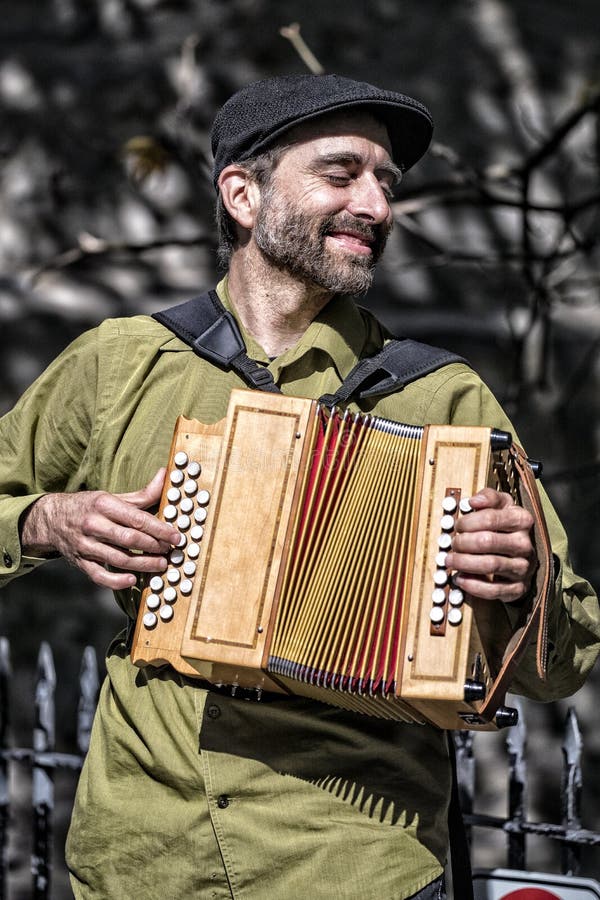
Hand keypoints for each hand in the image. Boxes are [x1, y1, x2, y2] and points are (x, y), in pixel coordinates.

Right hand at [20, 469, 181, 589]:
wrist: (52, 519)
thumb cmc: (90, 507)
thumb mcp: (113, 497)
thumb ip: (142, 494)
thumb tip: (165, 476)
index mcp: (103, 504)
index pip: (137, 518)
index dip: (160, 529)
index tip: (176, 536)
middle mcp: (93, 524)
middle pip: (129, 539)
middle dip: (154, 547)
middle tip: (170, 550)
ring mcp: (85, 545)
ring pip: (118, 559)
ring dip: (143, 564)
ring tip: (161, 564)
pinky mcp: (80, 562)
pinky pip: (99, 576)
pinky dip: (116, 581)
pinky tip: (133, 580)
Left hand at [444, 487, 535, 603]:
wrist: (524, 555)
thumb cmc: (506, 527)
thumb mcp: (502, 506)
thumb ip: (489, 497)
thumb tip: (473, 501)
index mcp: (522, 520)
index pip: (491, 518)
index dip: (468, 522)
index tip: (458, 525)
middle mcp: (525, 544)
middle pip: (487, 541)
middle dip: (463, 542)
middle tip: (453, 544)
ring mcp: (523, 567)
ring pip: (490, 565)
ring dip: (464, 563)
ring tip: (450, 560)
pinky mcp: (517, 588)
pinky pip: (494, 590)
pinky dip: (473, 585)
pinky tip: (460, 579)